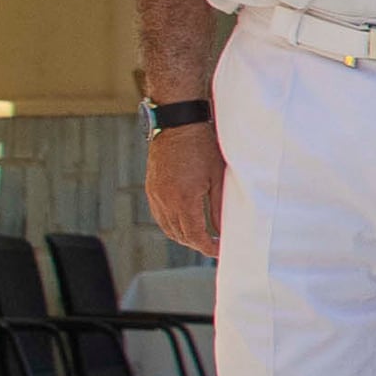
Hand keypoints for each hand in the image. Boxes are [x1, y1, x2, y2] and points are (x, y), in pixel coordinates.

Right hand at [145, 122, 225, 259]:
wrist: (177, 123)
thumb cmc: (202, 146)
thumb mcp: (217, 176)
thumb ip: (219, 206)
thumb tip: (223, 229)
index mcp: (183, 200)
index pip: (195, 236)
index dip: (208, 248)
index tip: (221, 251)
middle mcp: (165, 201)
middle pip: (180, 235)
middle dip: (198, 244)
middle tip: (215, 245)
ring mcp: (155, 195)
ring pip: (168, 228)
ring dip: (184, 236)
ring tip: (202, 237)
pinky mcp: (151, 188)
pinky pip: (160, 215)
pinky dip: (172, 224)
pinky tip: (185, 222)